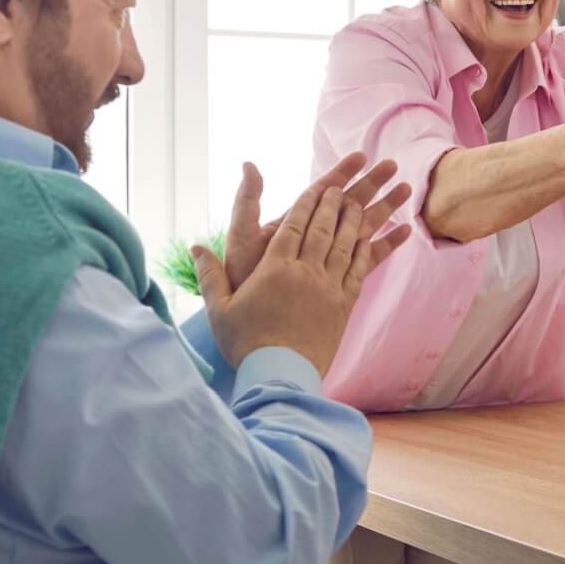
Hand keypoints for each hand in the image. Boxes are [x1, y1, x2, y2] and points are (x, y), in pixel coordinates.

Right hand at [194, 157, 412, 372]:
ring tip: (358, 203)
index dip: (306, 205)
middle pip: (322, 230)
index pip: (293, 226)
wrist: (280, 375)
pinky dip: (365, 251)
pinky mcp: (344, 306)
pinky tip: (368, 239)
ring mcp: (328, 288)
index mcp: (275, 268)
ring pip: (344, 246)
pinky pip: (358, 271)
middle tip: (340, 188)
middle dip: (332, 205)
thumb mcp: (219, 309)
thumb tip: (195, 247)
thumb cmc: (246, 343)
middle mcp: (305, 272)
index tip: (316, 188)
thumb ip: (209, 275)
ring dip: (352, 222)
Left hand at [223, 155, 412, 291]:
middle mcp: (316, 237)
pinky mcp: (342, 278)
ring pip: (364, 226)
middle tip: (392, 164)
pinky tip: (405, 230)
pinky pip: (369, 259)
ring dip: (385, 206)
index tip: (361, 156)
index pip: (321, 192)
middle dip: (370, 182)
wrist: (254, 328)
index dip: (341, 173)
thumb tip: (249, 165)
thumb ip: (247, 203)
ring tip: (407, 188)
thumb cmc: (244, 283)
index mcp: (295, 224)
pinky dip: (387, 244)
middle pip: (348, 203)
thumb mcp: (241, 238)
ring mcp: (330, 258)